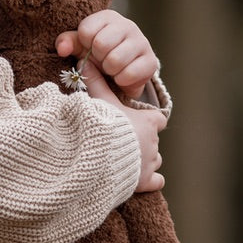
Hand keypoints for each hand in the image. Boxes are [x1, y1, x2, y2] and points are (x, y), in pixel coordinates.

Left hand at [56, 9, 157, 99]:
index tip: (90, 48)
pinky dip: (121, 80)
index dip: (84, 45)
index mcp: (108, 17)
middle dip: (97, 58)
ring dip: (109, 71)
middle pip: (101, 44)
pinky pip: (128, 74)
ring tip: (112, 69)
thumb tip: (62, 49)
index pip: (86, 30)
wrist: (123, 71)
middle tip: (102, 60)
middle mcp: (128, 25)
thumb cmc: (98, 54)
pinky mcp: (151, 61)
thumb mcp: (80, 46)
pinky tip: (122, 76)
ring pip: (115, 60)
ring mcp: (142, 42)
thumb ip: (66, 43)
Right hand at [77, 58, 166, 192]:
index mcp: (148, 122)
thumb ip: (94, 82)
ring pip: (154, 160)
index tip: (138, 122)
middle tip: (122, 143)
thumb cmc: (103, 127)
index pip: (158, 119)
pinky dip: (150, 181)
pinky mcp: (145, 181)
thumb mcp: (99, 102)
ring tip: (126, 161)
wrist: (100, 157)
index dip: (150, 121)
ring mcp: (150, 163)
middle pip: (153, 141)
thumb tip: (84, 61)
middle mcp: (153, 142)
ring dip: (144, 161)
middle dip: (141, 142)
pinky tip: (139, 179)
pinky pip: (156, 181)